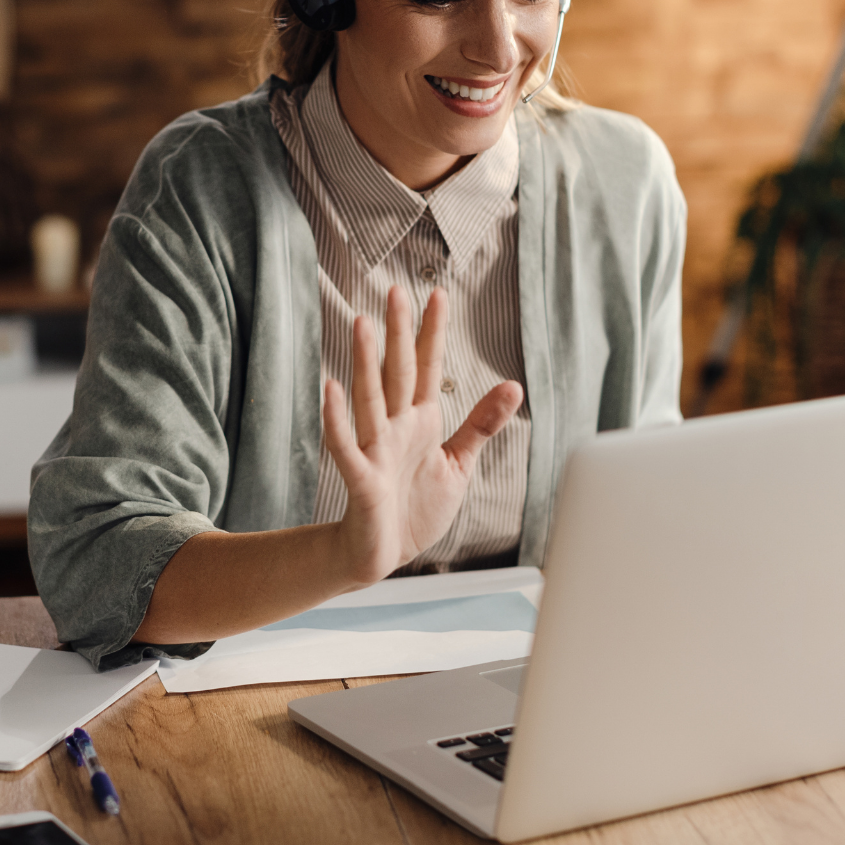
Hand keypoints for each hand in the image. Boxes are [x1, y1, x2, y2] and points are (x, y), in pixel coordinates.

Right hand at [324, 286, 523, 584]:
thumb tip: (513, 385)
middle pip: (397, 372)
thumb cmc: (415, 507)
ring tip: (362, 325)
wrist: (383, 553)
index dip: (432, 333)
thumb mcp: (457, 463)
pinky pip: (346, 446)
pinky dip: (337, 420)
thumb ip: (480, 424)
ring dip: (364, 363)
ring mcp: (375, 450)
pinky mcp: (362, 479)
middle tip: (395, 291)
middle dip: (397, 333)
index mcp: (420, 421)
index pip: (427, 367)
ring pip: (370, 399)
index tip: (437, 295)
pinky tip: (331, 391)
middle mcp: (395, 427)